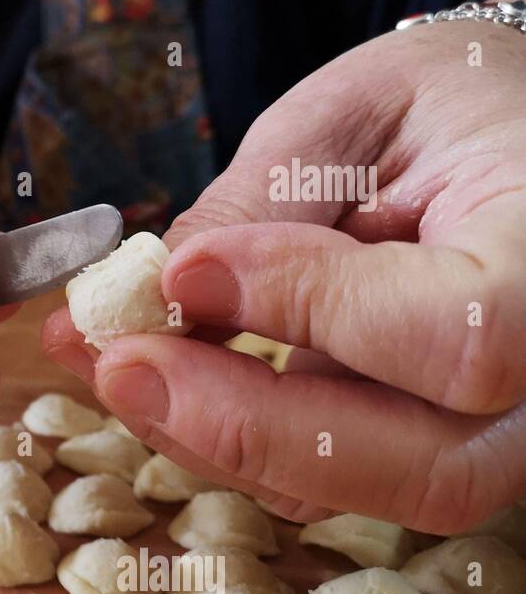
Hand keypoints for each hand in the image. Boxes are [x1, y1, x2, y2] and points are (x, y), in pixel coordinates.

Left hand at [44, 16, 525, 531]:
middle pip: (422, 468)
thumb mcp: (353, 116)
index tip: (187, 270)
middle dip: (243, 426)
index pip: (462, 334)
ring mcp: (499, 434)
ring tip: (107, 357)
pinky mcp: (422, 449)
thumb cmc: (445, 105)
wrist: (500, 138)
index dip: (313, 312)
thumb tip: (163, 292)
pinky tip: (150, 370)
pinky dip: (219, 432)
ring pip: (359, 488)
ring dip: (210, 436)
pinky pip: (319, 476)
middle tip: (117, 364)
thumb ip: (263, 206)